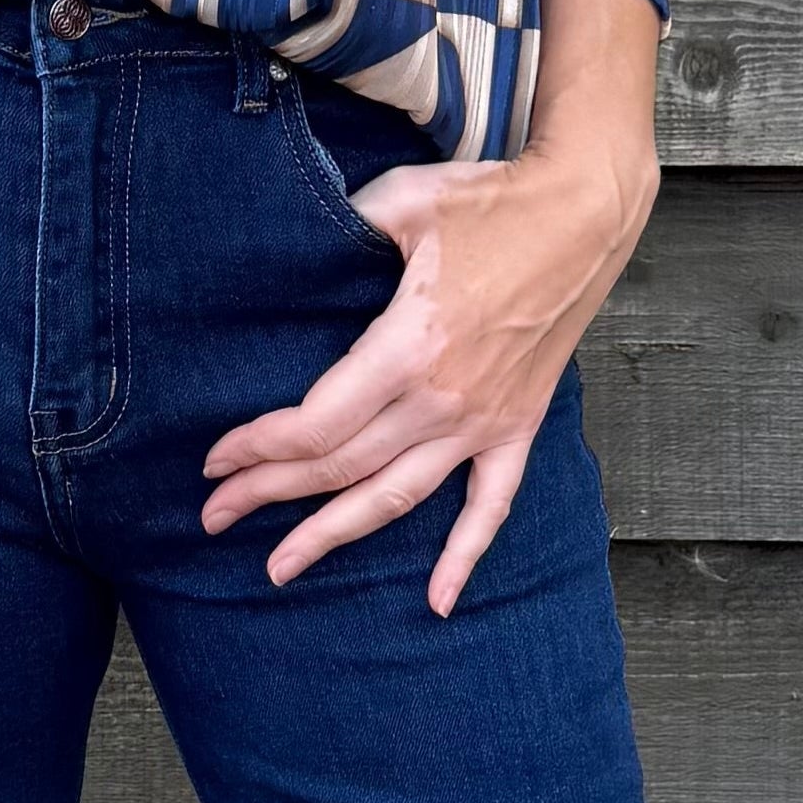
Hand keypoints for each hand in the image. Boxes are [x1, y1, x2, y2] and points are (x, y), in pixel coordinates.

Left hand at [198, 0, 664, 615]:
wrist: (586, 213)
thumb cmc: (492, 202)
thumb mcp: (401, 202)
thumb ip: (337, 231)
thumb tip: (284, 250)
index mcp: (410, 346)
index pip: (316, 424)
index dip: (258, 448)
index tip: (216, 460)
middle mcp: (445, 399)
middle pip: (340, 467)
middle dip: (269, 494)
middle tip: (215, 516)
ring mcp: (485, 420)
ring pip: (396, 496)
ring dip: (333, 535)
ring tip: (281, 568)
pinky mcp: (518, 426)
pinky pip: (490, 506)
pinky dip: (464, 556)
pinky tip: (437, 601)